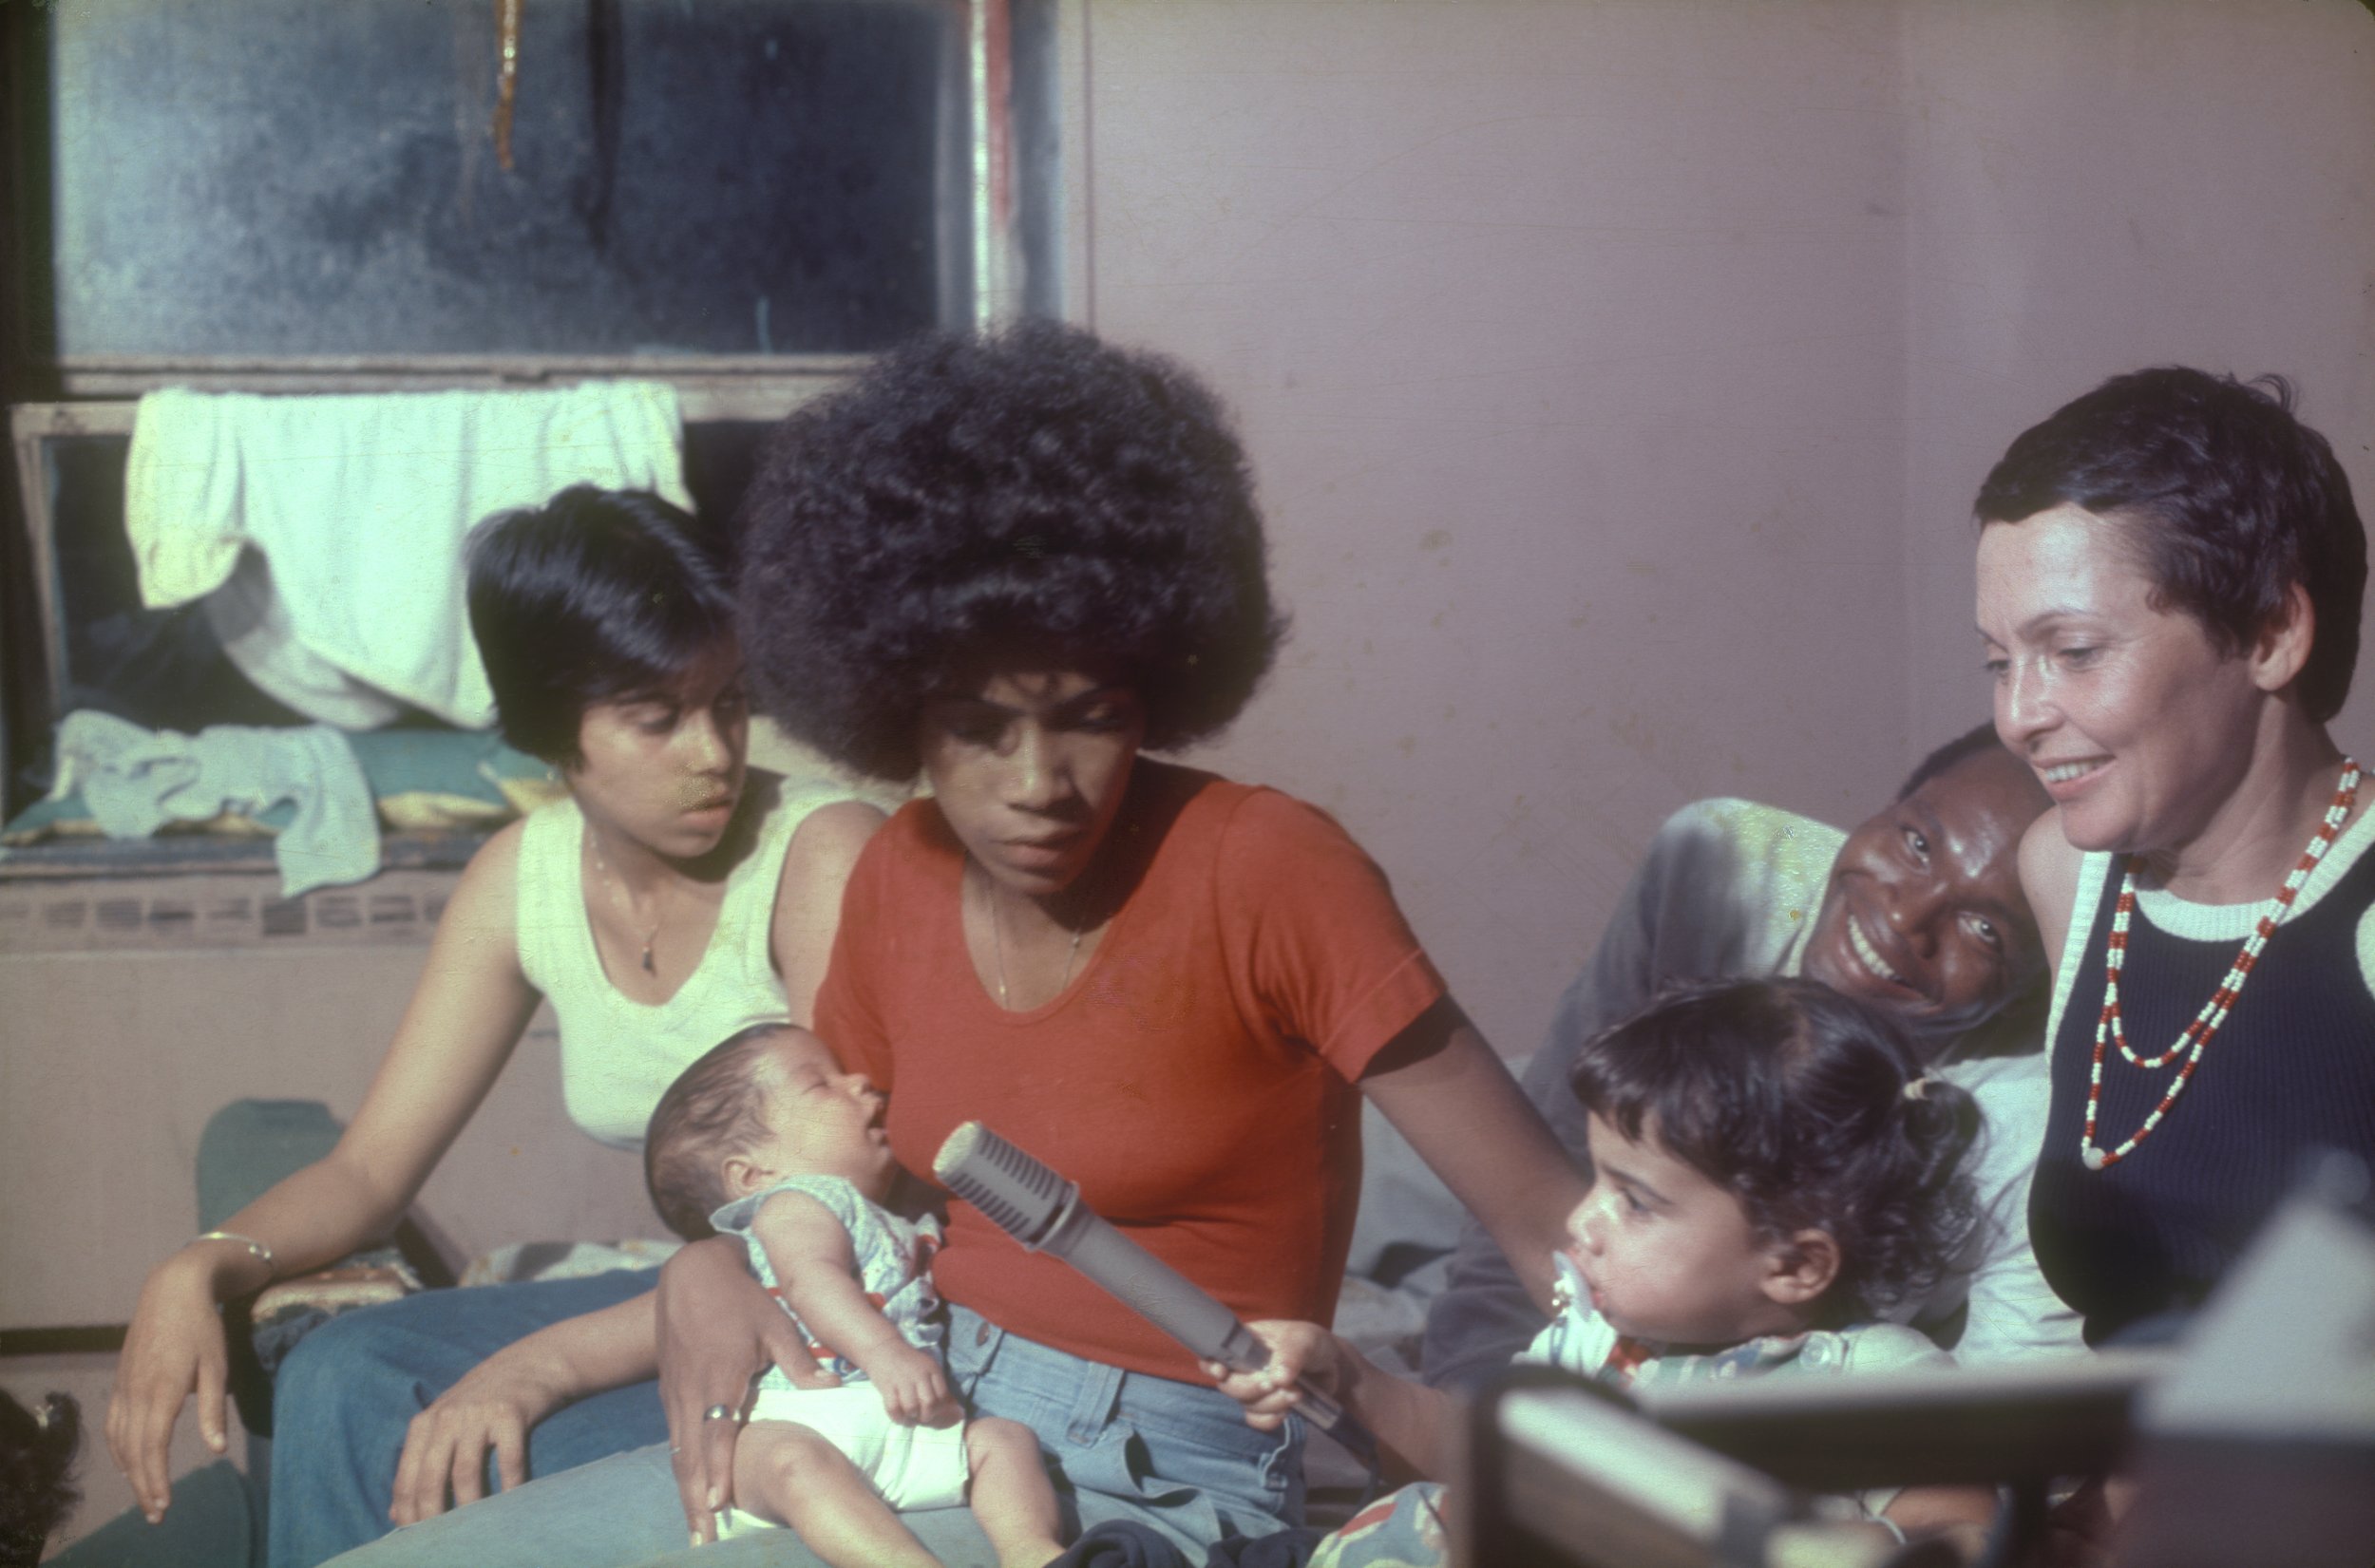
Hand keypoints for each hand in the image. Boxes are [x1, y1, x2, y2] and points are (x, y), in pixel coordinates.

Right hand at [105, 1253, 231, 1522]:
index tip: (164, 1505)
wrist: (171, 1290)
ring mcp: (124, 1387)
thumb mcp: (217, 1365)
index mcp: (162, 1390)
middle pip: (134, 1451)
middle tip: (156, 1516)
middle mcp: (136, 1392)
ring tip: (144, 1497)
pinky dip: (119, 1449)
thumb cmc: (202, 1327)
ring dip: (130, 1472)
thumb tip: (216, 1449)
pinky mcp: (121, 1381)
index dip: (156, 1479)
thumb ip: (214, 1409)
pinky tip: (128, 1463)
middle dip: (143, 1486)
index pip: (153, 1447)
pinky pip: (113, 1424)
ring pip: (120, 1441)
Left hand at [388, 1349, 569, 1524]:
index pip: (407, 1478)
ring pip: (467, 1472)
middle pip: (431, 1478)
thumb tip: (395, 1513)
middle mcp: (448, 1417)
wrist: (531, 1364)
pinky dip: (511, 1486)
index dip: (409, 1513)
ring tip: (477, 1529)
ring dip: (471, 1506)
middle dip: (433, 1516)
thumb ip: (420, 1464)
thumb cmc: (484, 1405)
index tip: (415, 1539)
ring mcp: (480, 1414)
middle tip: (441, 1543)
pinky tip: (513, 1502)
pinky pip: (509, 1459)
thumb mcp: (445, 1426)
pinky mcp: (512, 1413)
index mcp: (425, 1423)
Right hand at [656, 1238, 836, 1544]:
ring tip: (697, 1525)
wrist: (691, 1274)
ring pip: (678, 1452)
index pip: (716, 1434)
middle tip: (703, 1539)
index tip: (718, 1504)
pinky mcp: (670, 1391)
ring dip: (686, 1490)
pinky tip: (690, 1486)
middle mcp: (691, 1393)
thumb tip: (831, 1391)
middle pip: (690, 1457)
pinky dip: (682, 1466)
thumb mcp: (775, 1325)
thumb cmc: (740, 1300)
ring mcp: (676, 1394)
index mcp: (719, 1379)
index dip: (716, 1470)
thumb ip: (800, 1363)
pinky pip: (674, 1437)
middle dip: (695, 1501)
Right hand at [862, 1342, 959, 1427]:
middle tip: (921, 1418)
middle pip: (930, 1404)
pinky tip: (899, 1417)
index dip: (940, 1409)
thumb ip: (936, 1385)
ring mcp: (902, 1380)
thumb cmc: (908, 1361)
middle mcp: (919, 1375)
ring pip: (911, 1408)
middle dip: (927, 1416)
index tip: (934, 1412)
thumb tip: (952, 1408)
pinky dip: (897, 1418)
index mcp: (932, 1370)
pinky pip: (893, 1408)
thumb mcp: (926, 1367)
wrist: (883, 1347)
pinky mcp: (887, 1386)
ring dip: (911, 1418)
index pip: (943, 1396)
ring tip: (909, 1418)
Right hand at [1202, 1319, 1339, 1432]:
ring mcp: (1253, 1389)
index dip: (1212, 1364)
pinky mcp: (1265, 1408)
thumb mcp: (1305, 1340)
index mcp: (1246, 1341)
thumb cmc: (1313, 1345)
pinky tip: (1288, 1410)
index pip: (1216, 1351)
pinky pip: (1257, 1421)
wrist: (1332, 1368)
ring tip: (1296, 1392)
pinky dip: (1272, 1418)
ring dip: (1271, 1403)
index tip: (1222, 1373)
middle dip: (1251, 1388)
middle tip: (1276, 1384)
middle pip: (1228, 1385)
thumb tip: (1278, 1377)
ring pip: (1246, 1404)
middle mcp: (1244, 1366)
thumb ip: (1291, 1354)